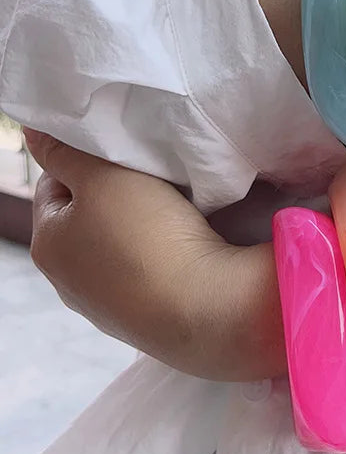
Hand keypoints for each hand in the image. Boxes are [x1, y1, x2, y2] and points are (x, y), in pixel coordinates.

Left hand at [23, 128, 280, 380]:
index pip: (53, 185)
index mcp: (47, 245)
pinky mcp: (145, 322)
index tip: (124, 156)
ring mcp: (107, 308)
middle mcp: (67, 283)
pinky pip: (146, 275)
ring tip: (175, 214)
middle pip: (87, 218)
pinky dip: (160, 257)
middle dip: (115, 196)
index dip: (86, 162)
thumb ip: (67, 151)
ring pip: (118, 249)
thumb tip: (32, 131)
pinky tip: (184, 250)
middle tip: (152, 180)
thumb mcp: (105, 176)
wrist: (204, 308)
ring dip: (140, 228)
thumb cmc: (148, 236)